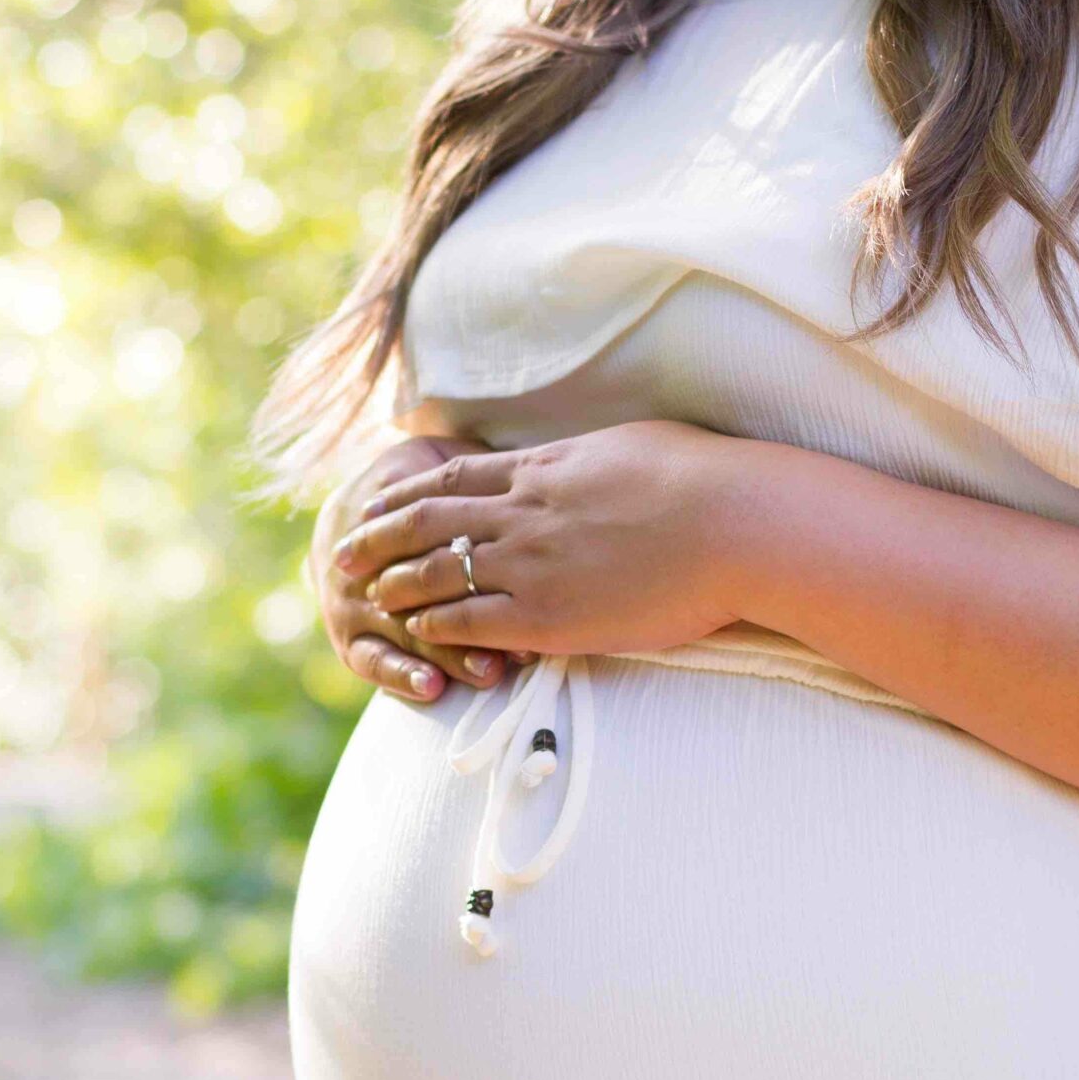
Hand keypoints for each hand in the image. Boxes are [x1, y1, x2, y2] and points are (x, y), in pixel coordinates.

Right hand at [309, 434, 509, 701]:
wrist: (344, 519)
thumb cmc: (420, 489)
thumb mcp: (434, 458)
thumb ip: (466, 463)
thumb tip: (515, 461)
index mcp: (391, 510)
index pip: (429, 530)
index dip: (474, 551)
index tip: (524, 575)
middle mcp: (365, 557)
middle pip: (419, 585)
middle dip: (471, 610)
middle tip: (522, 637)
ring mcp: (351, 601)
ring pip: (403, 628)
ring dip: (447, 651)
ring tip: (487, 671)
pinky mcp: (349, 639)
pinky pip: (371, 660)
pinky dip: (401, 674)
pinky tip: (433, 688)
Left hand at [329, 420, 752, 656]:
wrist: (735, 525)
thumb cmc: (706, 481)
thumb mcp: (633, 446)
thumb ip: (590, 461)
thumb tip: (583, 461)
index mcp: (543, 467)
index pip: (452, 479)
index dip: (405, 494)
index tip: (377, 502)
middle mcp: (523, 512)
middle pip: (426, 522)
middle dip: (378, 539)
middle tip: (343, 555)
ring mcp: (531, 564)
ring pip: (438, 572)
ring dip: (398, 586)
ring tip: (370, 598)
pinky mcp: (549, 616)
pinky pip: (471, 621)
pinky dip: (437, 625)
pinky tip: (419, 633)